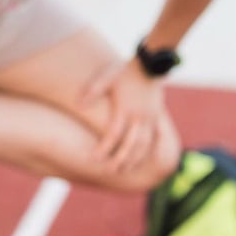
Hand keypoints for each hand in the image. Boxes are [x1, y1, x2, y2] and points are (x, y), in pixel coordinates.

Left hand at [83, 57, 166, 172]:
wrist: (151, 64)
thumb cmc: (125, 70)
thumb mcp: (107, 76)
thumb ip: (93, 90)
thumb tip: (79, 106)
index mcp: (124, 108)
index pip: (112, 135)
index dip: (103, 149)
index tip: (93, 159)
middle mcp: (138, 117)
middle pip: (130, 145)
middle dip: (119, 160)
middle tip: (108, 171)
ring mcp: (150, 119)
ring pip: (143, 146)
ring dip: (133, 160)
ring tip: (122, 170)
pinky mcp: (156, 118)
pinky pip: (152, 141)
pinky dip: (145, 153)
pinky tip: (138, 160)